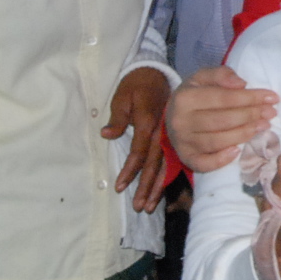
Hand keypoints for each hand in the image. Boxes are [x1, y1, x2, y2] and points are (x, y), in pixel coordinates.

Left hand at [104, 67, 169, 211]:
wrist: (155, 72)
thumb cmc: (136, 84)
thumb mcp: (122, 96)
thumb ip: (117, 117)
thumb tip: (107, 135)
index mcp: (149, 122)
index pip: (139, 153)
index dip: (129, 171)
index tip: (119, 187)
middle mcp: (163, 132)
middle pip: (155, 164)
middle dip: (147, 187)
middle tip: (140, 207)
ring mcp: (170, 135)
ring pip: (166, 165)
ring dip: (158, 186)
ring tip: (150, 206)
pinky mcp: (173, 136)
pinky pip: (173, 159)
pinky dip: (167, 176)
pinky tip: (163, 190)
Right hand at [165, 66, 276, 173]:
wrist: (172, 116)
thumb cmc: (193, 95)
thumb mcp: (202, 77)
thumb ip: (221, 74)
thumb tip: (241, 84)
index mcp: (185, 98)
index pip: (223, 98)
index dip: (250, 97)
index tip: (272, 97)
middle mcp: (181, 121)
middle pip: (222, 120)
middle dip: (251, 115)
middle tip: (271, 113)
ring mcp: (182, 142)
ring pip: (217, 141)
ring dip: (243, 134)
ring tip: (263, 126)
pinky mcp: (186, 158)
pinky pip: (204, 163)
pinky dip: (221, 160)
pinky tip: (238, 151)